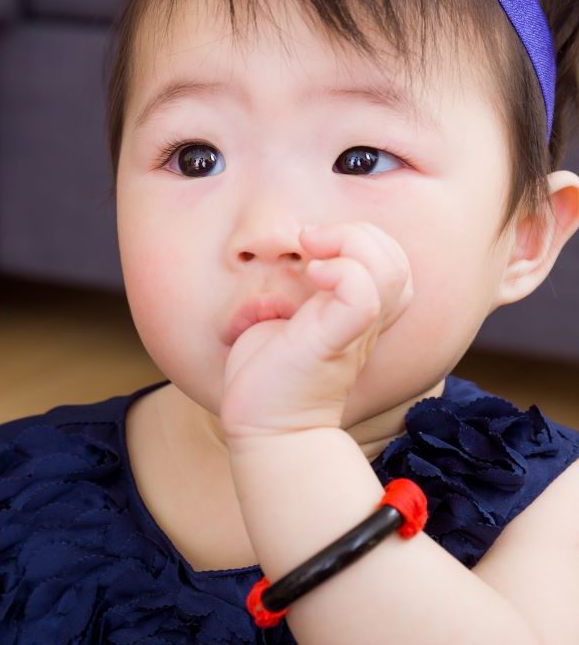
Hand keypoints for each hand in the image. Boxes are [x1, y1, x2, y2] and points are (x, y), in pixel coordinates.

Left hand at [219, 221, 412, 443]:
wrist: (265, 429)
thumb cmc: (268, 377)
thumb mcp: (279, 320)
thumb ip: (291, 290)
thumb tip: (281, 259)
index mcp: (356, 314)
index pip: (389, 261)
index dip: (360, 237)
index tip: (311, 243)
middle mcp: (365, 322)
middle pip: (397, 260)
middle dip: (359, 232)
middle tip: (312, 240)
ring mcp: (354, 332)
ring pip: (391, 270)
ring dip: (352, 244)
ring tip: (313, 252)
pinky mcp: (333, 343)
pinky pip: (363, 297)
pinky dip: (342, 272)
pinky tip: (312, 275)